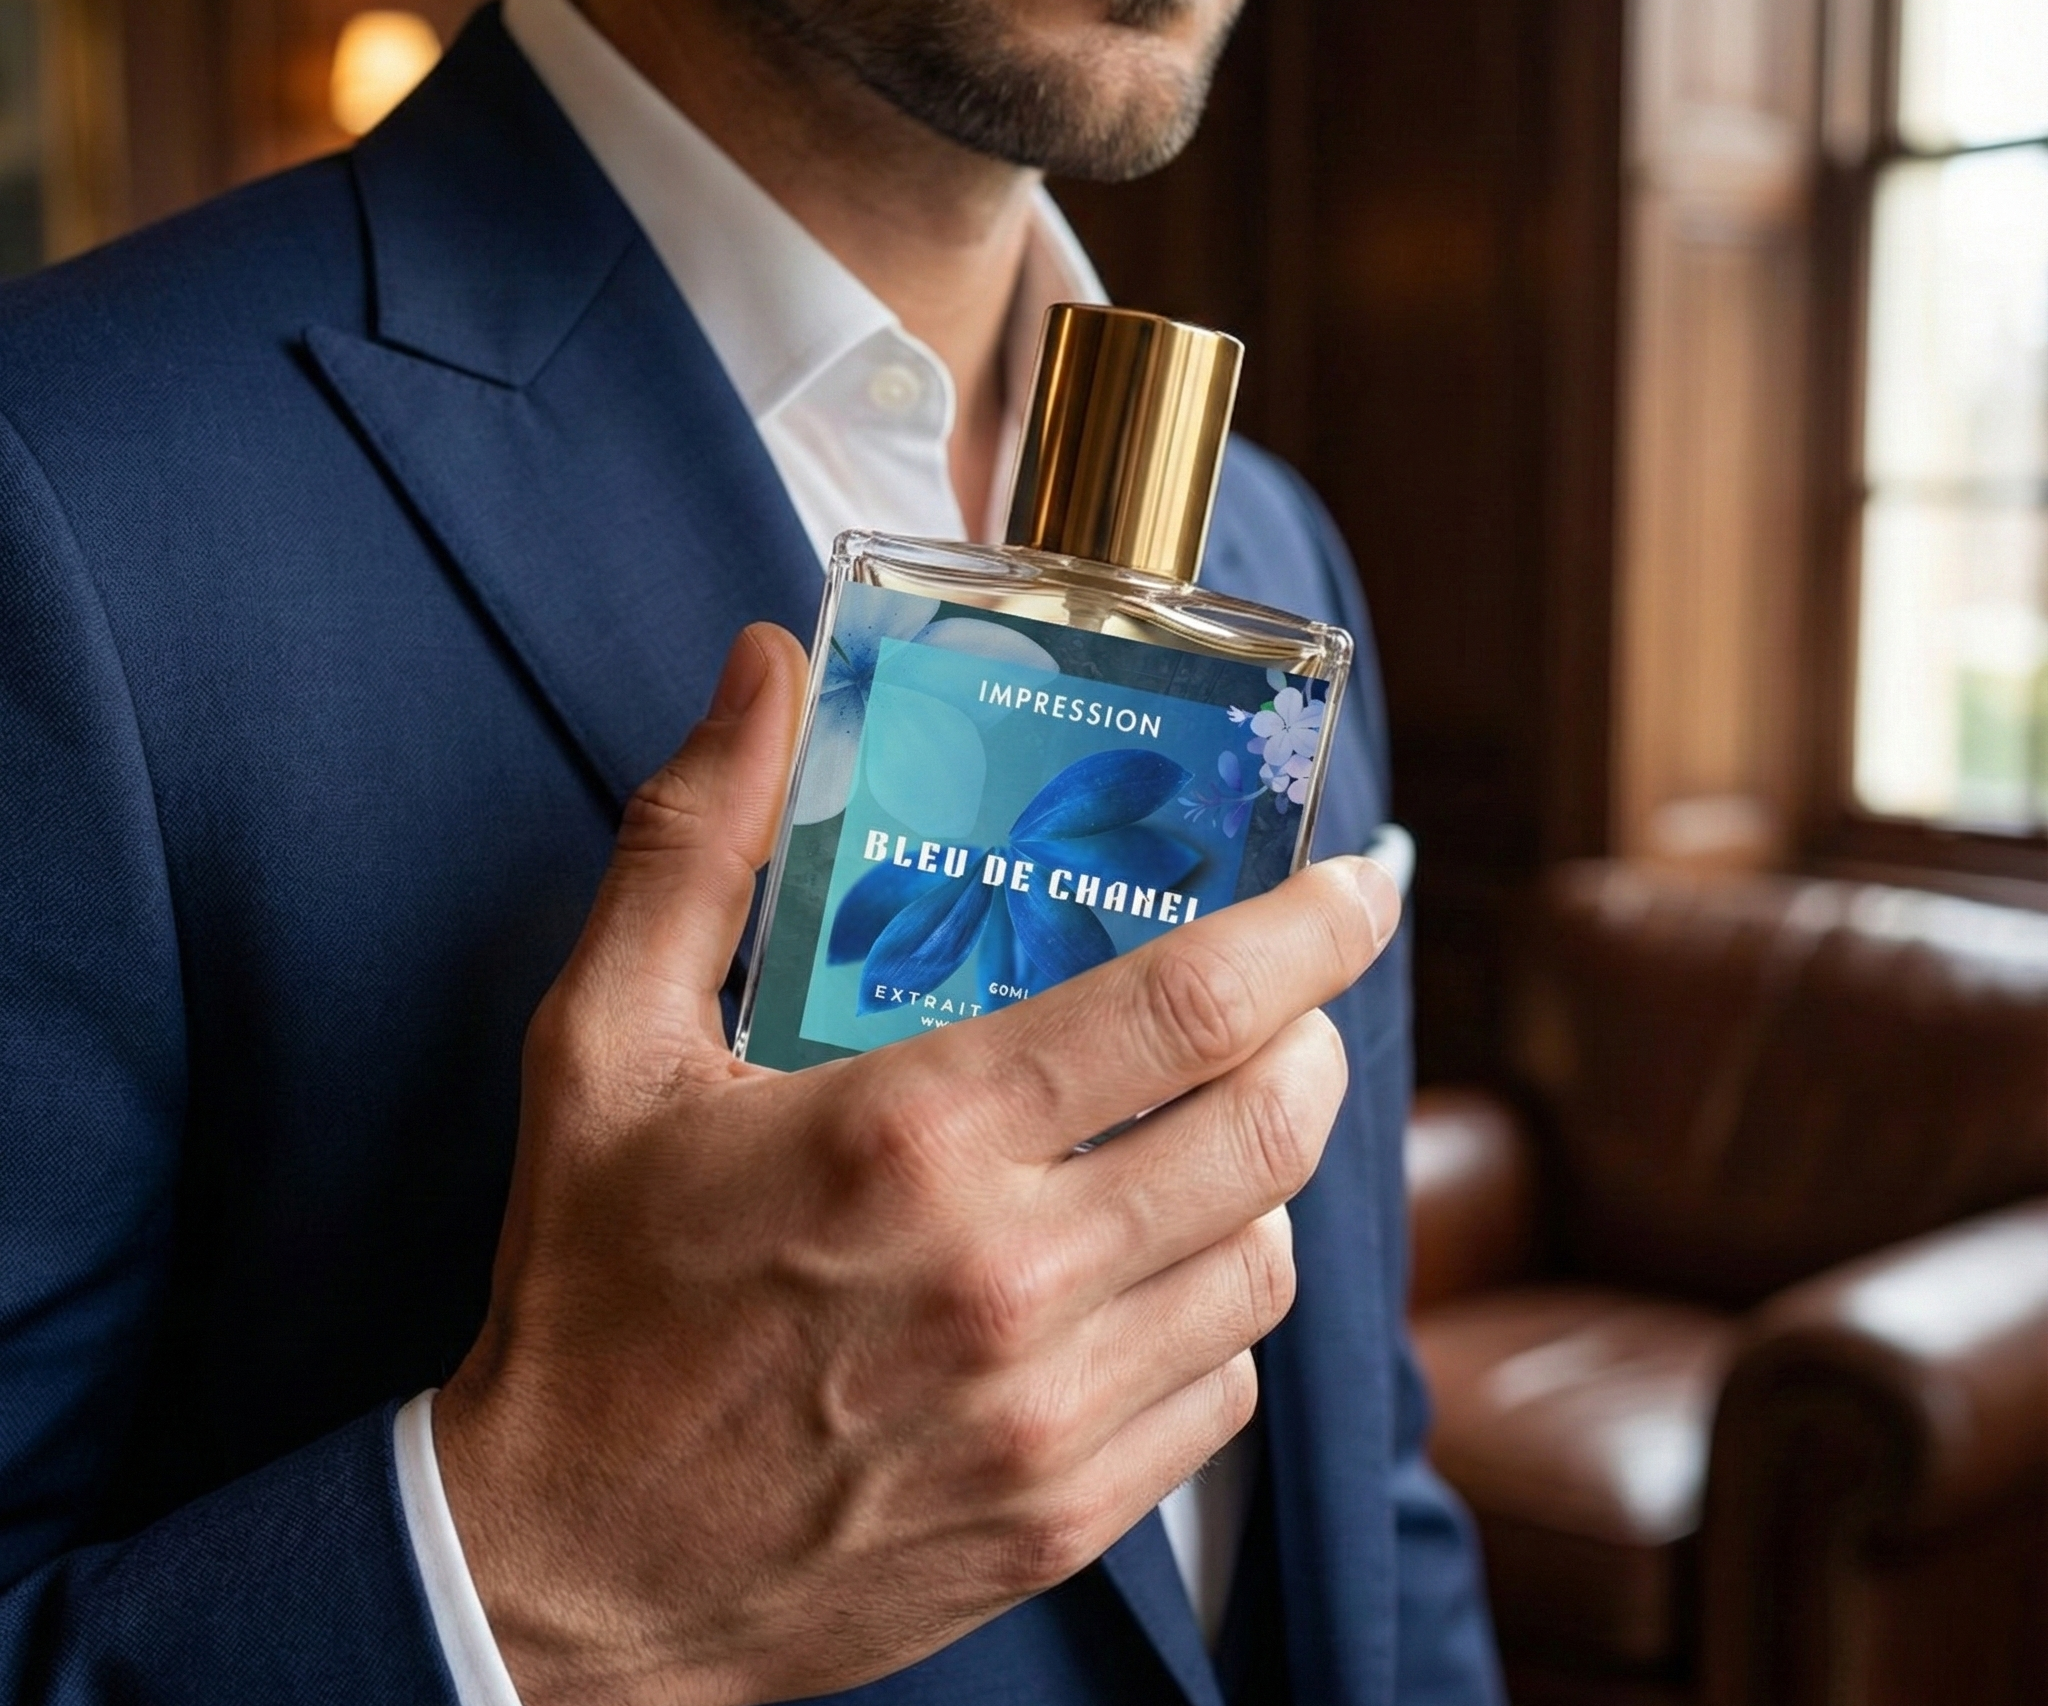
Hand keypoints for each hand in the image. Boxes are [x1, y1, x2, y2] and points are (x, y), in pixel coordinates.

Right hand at [434, 622, 1401, 1705]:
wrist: (561, 1570)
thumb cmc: (585, 1292)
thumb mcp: (599, 1042)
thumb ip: (697, 839)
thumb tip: (762, 667)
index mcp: (911, 1136)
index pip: (1191, 1000)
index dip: (1314, 926)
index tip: (1365, 881)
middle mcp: (1007, 1278)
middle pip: (1272, 1126)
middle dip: (1315, 1035)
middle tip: (1284, 1001)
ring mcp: (1048, 1414)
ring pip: (1267, 1259)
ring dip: (1265, 1171)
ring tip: (1200, 1129)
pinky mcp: (1060, 1516)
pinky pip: (1225, 1386)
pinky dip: (1217, 1304)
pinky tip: (1146, 1270)